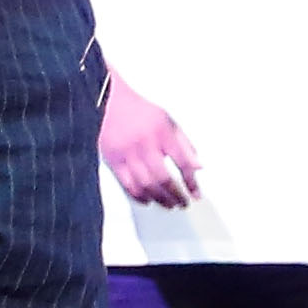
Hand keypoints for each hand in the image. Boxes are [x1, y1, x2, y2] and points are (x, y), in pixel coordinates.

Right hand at [99, 82, 202, 206]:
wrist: (110, 103)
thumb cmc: (140, 112)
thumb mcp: (168, 121)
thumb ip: (184, 144)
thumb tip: (198, 166)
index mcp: (162, 132)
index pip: (183, 162)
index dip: (191, 181)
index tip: (196, 193)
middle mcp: (145, 144)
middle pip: (163, 178)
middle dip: (176, 194)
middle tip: (183, 202)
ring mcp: (128, 153)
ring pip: (146, 185)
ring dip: (160, 199)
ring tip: (169, 205)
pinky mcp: (113, 160)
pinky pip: (128, 185)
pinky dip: (140, 196)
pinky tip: (148, 200)